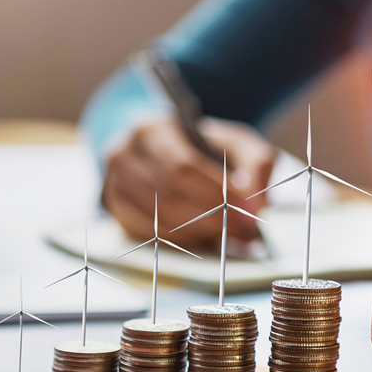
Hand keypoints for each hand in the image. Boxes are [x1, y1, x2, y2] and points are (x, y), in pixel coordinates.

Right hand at [102, 116, 275, 248]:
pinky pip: (149, 235)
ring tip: (229, 233)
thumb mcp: (238, 144)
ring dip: (200, 232)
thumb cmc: (207, 149)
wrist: (171, 152)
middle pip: (169, 196)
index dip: (216, 192)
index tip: (248, 208)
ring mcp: (114, 185)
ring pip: (158, 220)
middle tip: (244, 228)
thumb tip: (256, 205)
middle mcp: (123, 155)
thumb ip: (256, 166)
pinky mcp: (117, 212)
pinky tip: (204, 237)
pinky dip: (181, 241)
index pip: (182, 166)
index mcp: (152, 129)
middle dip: (212, 216)